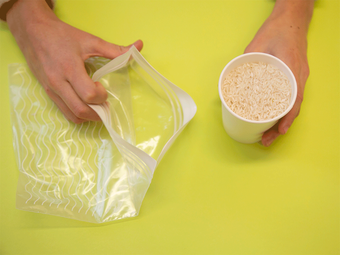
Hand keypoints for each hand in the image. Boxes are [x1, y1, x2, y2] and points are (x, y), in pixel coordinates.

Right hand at [7, 0, 142, 122]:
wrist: (33, 32)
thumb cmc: (62, 36)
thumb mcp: (90, 40)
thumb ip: (115, 49)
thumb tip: (138, 47)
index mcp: (69, 68)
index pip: (88, 94)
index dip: (101, 96)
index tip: (104, 88)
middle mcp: (58, 83)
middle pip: (80, 110)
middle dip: (98, 112)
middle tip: (106, 105)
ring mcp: (51, 90)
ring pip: (72, 115)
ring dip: (89, 117)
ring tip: (98, 107)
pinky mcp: (47, 93)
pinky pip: (64, 112)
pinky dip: (78, 114)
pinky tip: (86, 106)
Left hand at [245, 0, 313, 145]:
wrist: (292, 18)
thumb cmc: (277, 30)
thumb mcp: (256, 45)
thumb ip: (244, 62)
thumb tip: (229, 79)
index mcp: (293, 70)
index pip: (294, 99)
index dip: (287, 118)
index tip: (278, 131)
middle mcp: (299, 77)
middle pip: (293, 108)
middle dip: (280, 127)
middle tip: (265, 140)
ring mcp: (299, 78)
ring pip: (292, 105)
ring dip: (281, 122)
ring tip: (267, 135)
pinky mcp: (295, 77)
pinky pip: (290, 98)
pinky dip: (282, 111)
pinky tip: (273, 119)